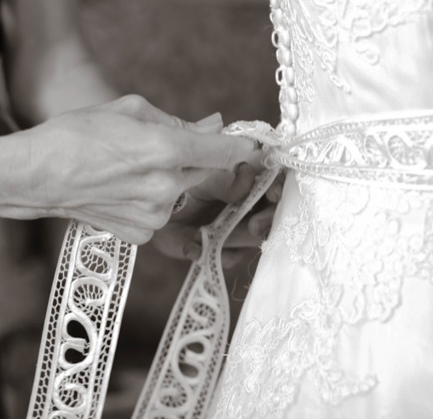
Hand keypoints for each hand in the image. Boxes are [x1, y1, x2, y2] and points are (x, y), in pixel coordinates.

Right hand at [9, 95, 255, 243]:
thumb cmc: (77, 135)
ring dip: (169, 179)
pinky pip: (161, 212)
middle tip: (163, 145)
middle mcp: (165, 187)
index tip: (256, 145)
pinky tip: (122, 189)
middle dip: (195, 157)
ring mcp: (154, 215)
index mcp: (165, 149)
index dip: (243, 146)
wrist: (37, 176)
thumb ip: (178, 121)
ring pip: (181, 192)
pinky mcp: (142, 234)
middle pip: (203, 170)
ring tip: (129, 167)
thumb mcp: (130, 110)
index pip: (224, 151)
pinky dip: (151, 200)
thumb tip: (213, 126)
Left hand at [153, 167, 285, 268]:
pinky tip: (193, 246)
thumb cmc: (181, 182)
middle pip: (273, 214)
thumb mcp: (202, 175)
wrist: (150, 206)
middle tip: (254, 225)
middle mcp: (250, 204)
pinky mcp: (222, 248)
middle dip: (266, 220)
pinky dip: (213, 254)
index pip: (278, 182)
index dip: (282, 189)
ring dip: (234, 238)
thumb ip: (226, 179)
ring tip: (208, 234)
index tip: (274, 194)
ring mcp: (238, 227)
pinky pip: (230, 257)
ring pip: (253, 238)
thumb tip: (249, 175)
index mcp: (249, 178)